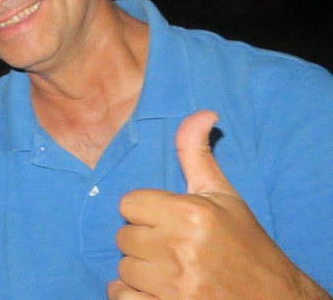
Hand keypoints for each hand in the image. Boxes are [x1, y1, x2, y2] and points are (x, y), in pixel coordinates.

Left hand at [109, 110, 327, 298]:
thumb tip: (201, 113)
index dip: (146, 212)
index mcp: (190, 214)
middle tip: (171, 247)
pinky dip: (130, 296)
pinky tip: (153, 290)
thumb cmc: (245, 245)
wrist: (273, 299)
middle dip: (143, 241)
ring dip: (140, 270)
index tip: (166, 221)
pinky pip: (120, 297)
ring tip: (168, 270)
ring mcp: (173, 284)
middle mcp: (179, 248)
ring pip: (123, 268)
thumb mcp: (223, 196)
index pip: (129, 203)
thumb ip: (197, 154)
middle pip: (123, 236)